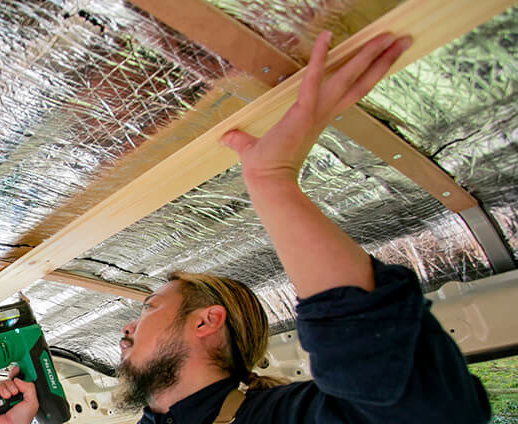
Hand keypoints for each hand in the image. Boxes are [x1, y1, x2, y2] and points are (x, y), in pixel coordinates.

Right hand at [0, 365, 37, 423]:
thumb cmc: (20, 423)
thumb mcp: (32, 403)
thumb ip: (29, 387)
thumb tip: (18, 379)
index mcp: (20, 396)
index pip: (18, 380)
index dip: (17, 375)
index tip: (16, 371)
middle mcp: (10, 397)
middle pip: (7, 380)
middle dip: (10, 385)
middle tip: (13, 394)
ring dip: (3, 389)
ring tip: (6, 398)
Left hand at [220, 30, 411, 185]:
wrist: (266, 182)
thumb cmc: (263, 168)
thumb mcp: (251, 148)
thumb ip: (241, 140)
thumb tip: (226, 138)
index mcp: (317, 118)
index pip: (350, 90)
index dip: (368, 73)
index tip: (384, 57)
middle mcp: (323, 112)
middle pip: (360, 80)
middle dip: (381, 59)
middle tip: (402, 39)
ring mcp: (316, 110)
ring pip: (348, 77)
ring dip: (368, 55)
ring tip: (389, 36)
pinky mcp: (304, 110)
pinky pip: (313, 77)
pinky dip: (319, 58)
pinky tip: (327, 36)